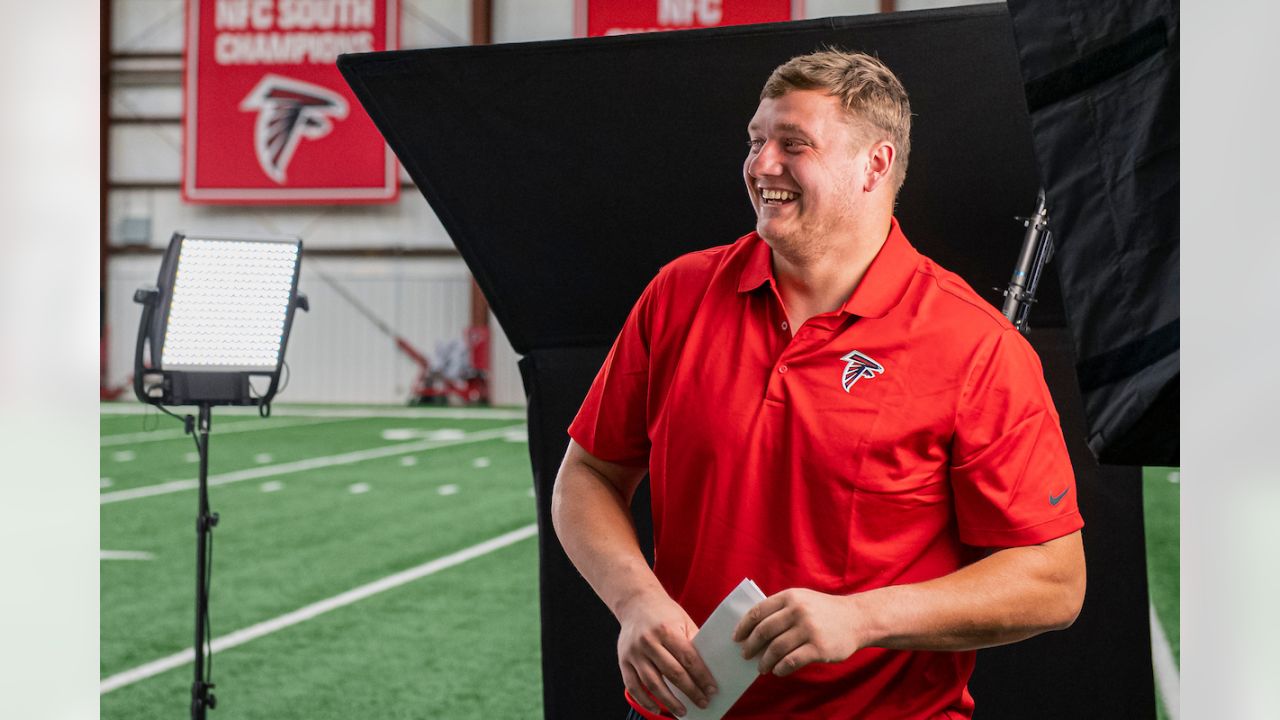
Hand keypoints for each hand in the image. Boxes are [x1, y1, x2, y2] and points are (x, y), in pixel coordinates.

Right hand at [616, 590, 717, 716]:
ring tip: (682, 711)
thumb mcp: (683, 621)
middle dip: (690, 691)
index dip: (701, 677)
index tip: (712, 690)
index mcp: (666, 630)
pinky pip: (633, 686)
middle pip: (672, 673)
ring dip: (669, 701)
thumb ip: (693, 643)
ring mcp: (634, 652)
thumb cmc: (663, 612)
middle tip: (703, 703)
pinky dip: (644, 700)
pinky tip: (657, 709)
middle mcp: (648, 642)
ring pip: (652, 683)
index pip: (688, 659)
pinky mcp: (623, 660)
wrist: (635, 602)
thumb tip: (708, 670)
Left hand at [732, 588, 864, 676]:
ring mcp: (809, 629)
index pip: (758, 611)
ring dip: (765, 661)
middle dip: (751, 646)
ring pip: (776, 648)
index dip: (744, 626)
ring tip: (761, 667)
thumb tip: (752, 630)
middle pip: (764, 631)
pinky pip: (791, 661)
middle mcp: (798, 611)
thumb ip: (780, 610)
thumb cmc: (823, 611)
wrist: (857, 619)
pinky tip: (778, 670)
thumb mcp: (802, 600)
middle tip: (746, 655)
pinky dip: (781, 668)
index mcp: (790, 597)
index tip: (737, 637)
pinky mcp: (818, 647)